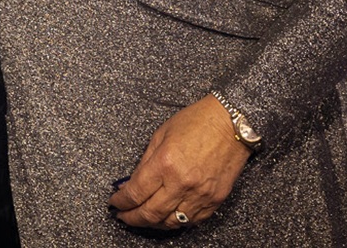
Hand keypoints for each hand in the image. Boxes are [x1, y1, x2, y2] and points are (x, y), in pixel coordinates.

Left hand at [109, 95, 250, 229]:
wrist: (231, 123)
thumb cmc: (196, 122)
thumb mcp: (160, 135)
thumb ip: (144, 162)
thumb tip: (129, 184)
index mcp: (164, 163)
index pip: (135, 193)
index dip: (121, 202)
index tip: (114, 203)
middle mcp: (182, 183)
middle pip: (150, 213)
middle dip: (132, 218)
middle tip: (123, 216)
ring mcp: (201, 194)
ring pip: (171, 222)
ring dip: (153, 223)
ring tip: (143, 218)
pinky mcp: (216, 199)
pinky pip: (193, 221)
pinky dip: (176, 222)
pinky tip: (167, 217)